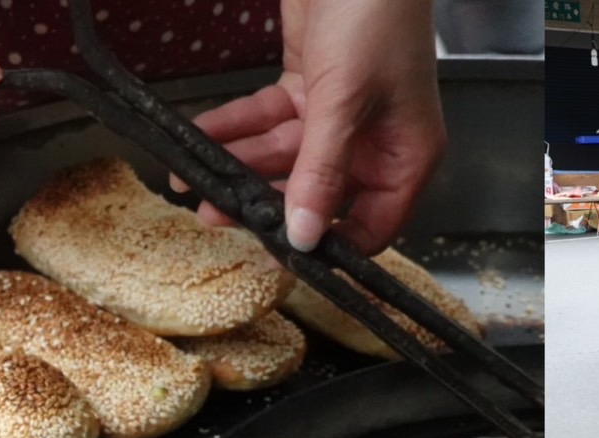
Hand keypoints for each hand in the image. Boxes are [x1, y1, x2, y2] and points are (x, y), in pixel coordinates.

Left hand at [179, 0, 444, 253]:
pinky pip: (266, 119)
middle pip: (316, 193)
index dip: (329, 245)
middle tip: (217, 214)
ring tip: (193, 182)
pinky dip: (234, 127)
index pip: (371, 227)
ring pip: (283, 157)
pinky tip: (198, 139)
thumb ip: (320, 172)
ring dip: (239, 166)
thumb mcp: (346, 102)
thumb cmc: (376, 15)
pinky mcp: (309, 86)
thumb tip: (305, 236)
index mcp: (405, 157)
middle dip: (264, 203)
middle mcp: (375, 142)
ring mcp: (340, 115)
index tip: (280, 254)